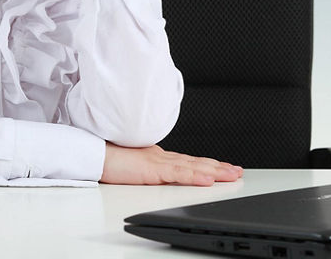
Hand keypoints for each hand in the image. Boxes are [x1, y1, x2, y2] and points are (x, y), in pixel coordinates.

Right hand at [101, 143, 243, 185]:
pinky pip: (178, 173)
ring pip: (193, 167)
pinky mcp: (152, 169)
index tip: (224, 167)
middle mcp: (162, 157)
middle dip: (219, 167)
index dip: (208, 164)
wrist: (92, 153)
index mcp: (157, 158)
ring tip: (232, 174)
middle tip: (237, 171)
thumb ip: (148, 169)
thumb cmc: (108, 159)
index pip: (189, 161)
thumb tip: (157, 174)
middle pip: (196, 162)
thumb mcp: (134, 166)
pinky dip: (195, 175)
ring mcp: (158, 161)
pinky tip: (208, 179)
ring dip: (215, 171)